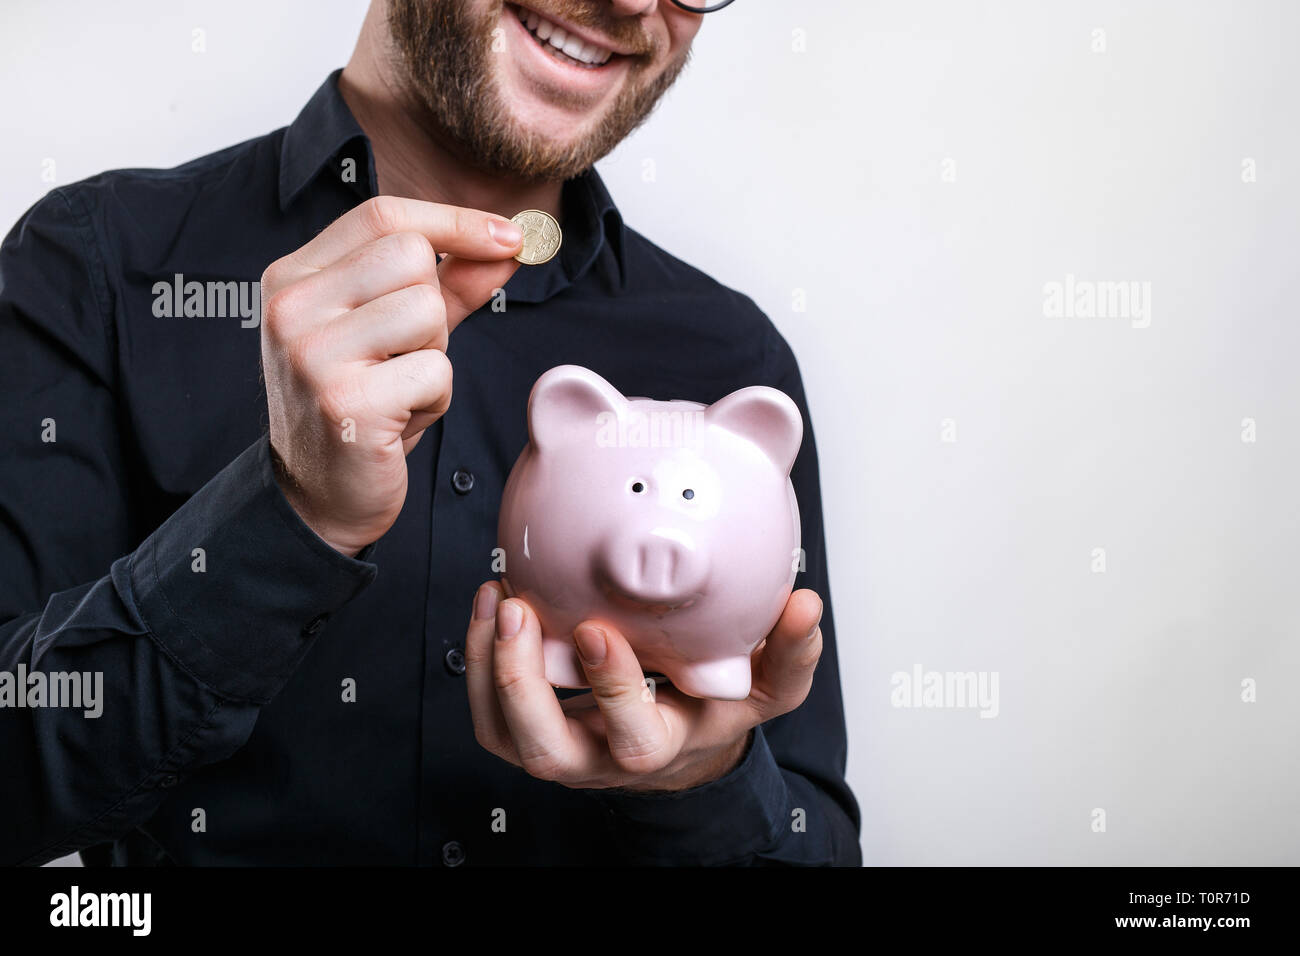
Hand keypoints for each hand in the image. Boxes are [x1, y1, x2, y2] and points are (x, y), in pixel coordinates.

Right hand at [260, 196, 522, 555]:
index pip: (383, 217)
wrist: (319, 496)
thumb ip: (451, 285)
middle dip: (434, 308)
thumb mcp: (401, 335)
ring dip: (434, 357)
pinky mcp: (345, 401)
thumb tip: (509, 243)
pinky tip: (398, 421)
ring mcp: (312, 353)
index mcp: (293, 277)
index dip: (454, 222)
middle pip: (411, 257)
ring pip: (427, 312)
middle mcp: (291, 307)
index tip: (508, 237)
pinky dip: (434, 400)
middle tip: (407, 356)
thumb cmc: (362, 406)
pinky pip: (435, 371)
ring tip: (399, 390)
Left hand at [466, 585, 823, 791]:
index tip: (596, 628)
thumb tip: (806, 607)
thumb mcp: (764, 687)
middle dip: (522, 684)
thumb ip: (790, 653)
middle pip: (547, 750)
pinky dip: (478, 663)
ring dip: (488, 669)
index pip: (633, 737)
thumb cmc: (716, 708)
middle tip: (520, 613)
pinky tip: (490, 607)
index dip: (610, 688)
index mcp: (661, 748)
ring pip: (506, 735)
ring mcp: (563, 748)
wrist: (682, 738)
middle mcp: (602, 758)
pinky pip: (490, 715)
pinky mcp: (533, 731)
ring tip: (496, 601)